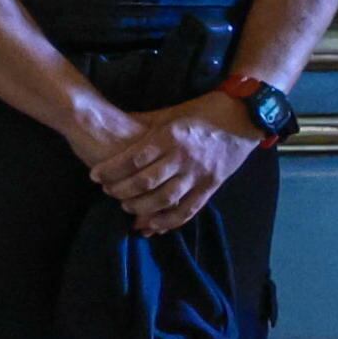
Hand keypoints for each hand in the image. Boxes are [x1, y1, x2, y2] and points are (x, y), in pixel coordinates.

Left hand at [82, 95, 257, 234]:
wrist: (242, 117)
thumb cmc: (199, 112)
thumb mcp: (168, 114)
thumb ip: (141, 124)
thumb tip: (109, 125)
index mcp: (169, 137)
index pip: (134, 159)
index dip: (112, 170)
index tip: (95, 176)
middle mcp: (183, 157)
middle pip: (147, 182)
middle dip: (122, 191)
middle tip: (108, 192)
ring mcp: (199, 174)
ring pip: (166, 199)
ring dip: (142, 208)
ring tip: (126, 208)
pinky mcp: (212, 186)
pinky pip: (189, 209)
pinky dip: (169, 221)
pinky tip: (153, 226)